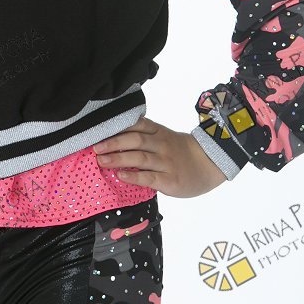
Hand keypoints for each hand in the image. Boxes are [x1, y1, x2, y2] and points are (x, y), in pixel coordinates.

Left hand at [92, 116, 227, 198]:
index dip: (117, 126)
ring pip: (139, 157)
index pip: (137, 124)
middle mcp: (160, 144)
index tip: (99, 130)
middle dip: (113, 143)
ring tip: (102, 161)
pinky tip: (121, 176)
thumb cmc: (179, 151)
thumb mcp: (163, 136)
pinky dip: (134, 176)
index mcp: (158, 131)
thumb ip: (143, 135)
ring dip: (118, 158)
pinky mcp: (169, 179)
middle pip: (135, 140)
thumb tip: (112, 137)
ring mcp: (165, 162)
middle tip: (95, 147)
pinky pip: (149, 177)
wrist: (208, 164)